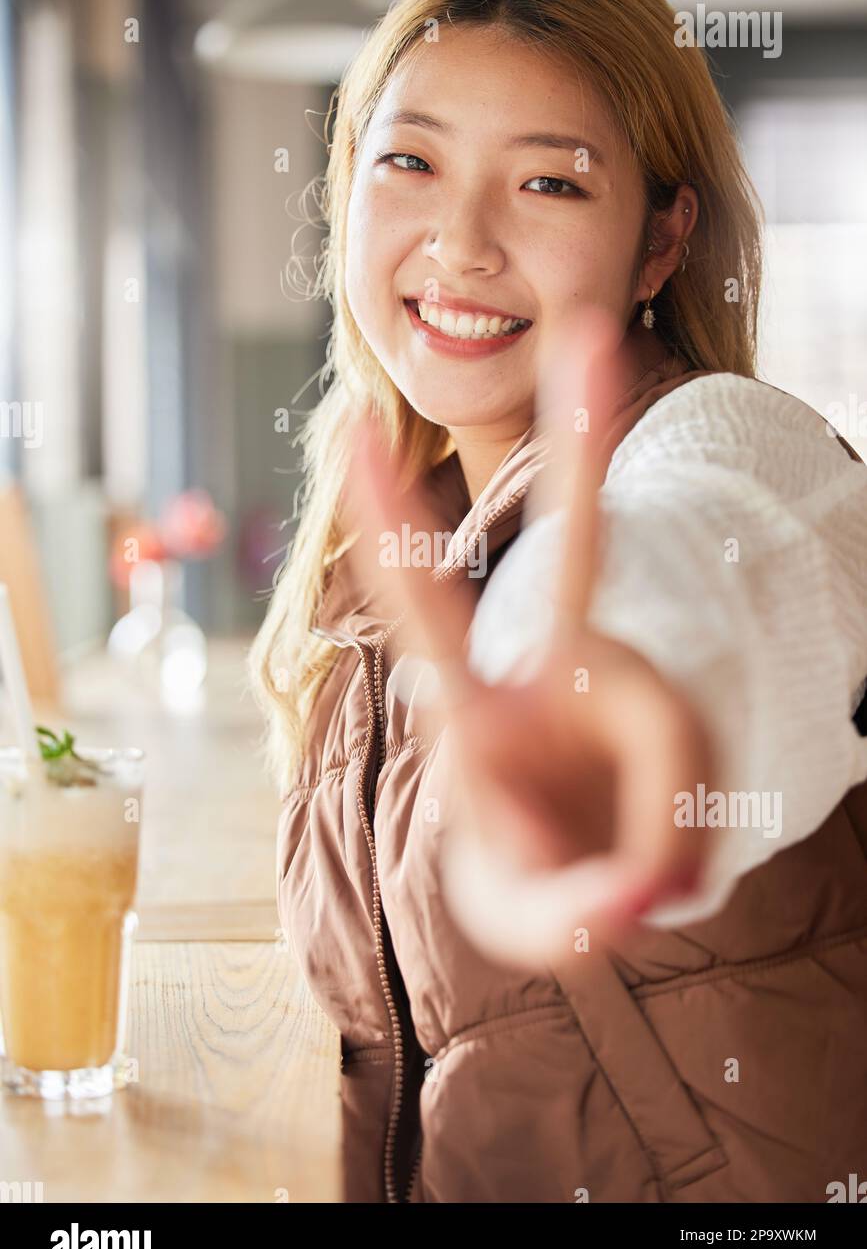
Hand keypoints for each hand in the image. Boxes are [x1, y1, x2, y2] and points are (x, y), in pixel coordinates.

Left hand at [348, 307, 715, 970]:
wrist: (588, 890)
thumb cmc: (537, 878)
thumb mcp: (536, 915)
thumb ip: (572, 907)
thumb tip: (635, 899)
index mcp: (476, 708)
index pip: (425, 611)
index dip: (391, 530)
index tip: (351, 435)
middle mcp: (553, 673)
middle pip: (579, 552)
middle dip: (584, 446)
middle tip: (595, 333)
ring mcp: (629, 690)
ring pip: (671, 739)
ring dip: (654, 849)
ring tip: (614, 902)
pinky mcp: (682, 724)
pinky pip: (695, 775)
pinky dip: (680, 849)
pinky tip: (653, 881)